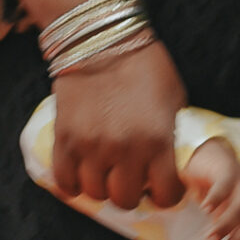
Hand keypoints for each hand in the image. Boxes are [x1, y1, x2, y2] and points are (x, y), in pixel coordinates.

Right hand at [52, 40, 188, 209]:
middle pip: (126, 199)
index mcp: (158, 140)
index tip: (162, 186)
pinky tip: (81, 172)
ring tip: (106, 171)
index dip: (166, 194)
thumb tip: (171, 163)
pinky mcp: (65, 138)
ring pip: (95, 193)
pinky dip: (73, 183)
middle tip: (131, 177)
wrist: (103, 40)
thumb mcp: (175, 100)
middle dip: (132, 192)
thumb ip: (173, 135)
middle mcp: (125, 149)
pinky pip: (65, 181)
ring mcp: (91, 146)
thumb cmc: (146, 66)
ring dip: (102, 186)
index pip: (165, 196)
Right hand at [183, 140, 239, 239]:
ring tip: (209, 239)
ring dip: (224, 226)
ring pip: (238, 208)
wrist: (209, 155)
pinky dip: (215, 199)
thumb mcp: (226, 210)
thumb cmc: (218, 188)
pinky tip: (204, 209)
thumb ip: (232, 226)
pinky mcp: (228, 171)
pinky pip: (223, 187)